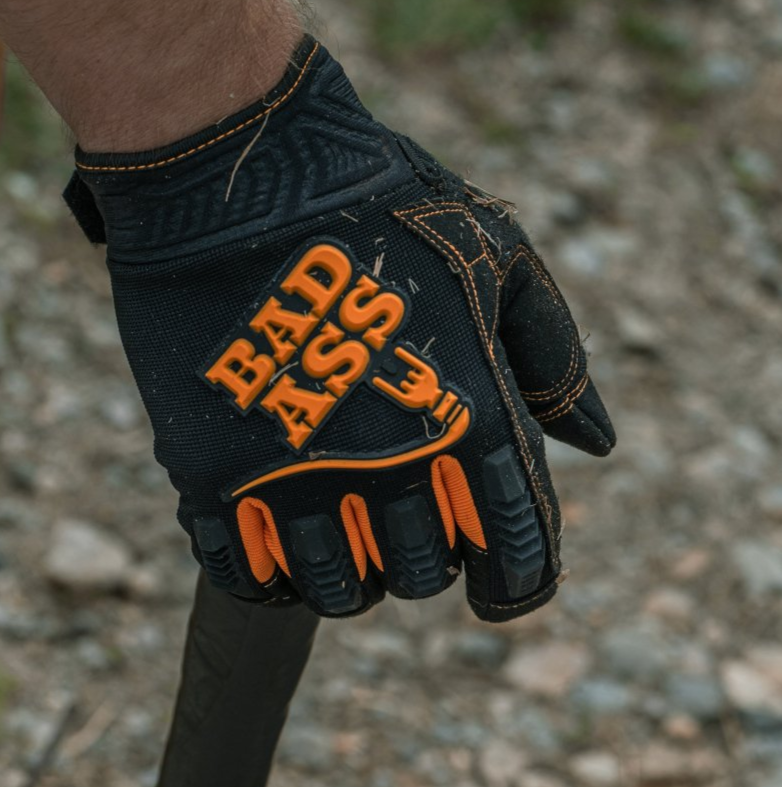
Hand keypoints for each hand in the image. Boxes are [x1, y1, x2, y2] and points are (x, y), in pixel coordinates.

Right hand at [65, 36, 614, 620]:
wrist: (231, 173)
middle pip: (419, 580)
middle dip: (423, 561)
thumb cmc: (376, 207)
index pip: (514, 557)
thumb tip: (598, 443)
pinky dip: (267, 572)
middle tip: (403, 517)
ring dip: (347, 573)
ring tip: (336, 522)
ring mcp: (293, 478)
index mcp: (470, 420)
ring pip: (336, 592)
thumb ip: (555, 359)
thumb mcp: (496, 259)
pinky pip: (245, 575)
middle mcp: (388, 467)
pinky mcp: (210, 476)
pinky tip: (272, 533)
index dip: (515, 587)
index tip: (498, 588)